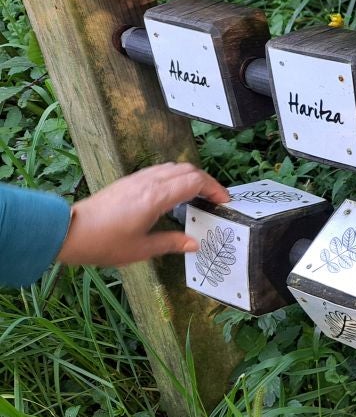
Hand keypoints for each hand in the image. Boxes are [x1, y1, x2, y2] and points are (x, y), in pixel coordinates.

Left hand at [57, 163, 229, 267]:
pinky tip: (174, 193)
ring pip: (173, 167)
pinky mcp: (128, 181)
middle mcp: (149, 182)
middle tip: (215, 198)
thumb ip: (172, 243)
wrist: (70, 232)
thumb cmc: (106, 243)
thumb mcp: (142, 249)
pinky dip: (175, 177)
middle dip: (206, 181)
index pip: (195, 181)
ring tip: (198, 195)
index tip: (223, 201)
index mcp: (157, 197)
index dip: (214, 189)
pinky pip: (159, 171)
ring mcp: (137, 179)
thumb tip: (194, 244)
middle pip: (187, 170)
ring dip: (190, 176)